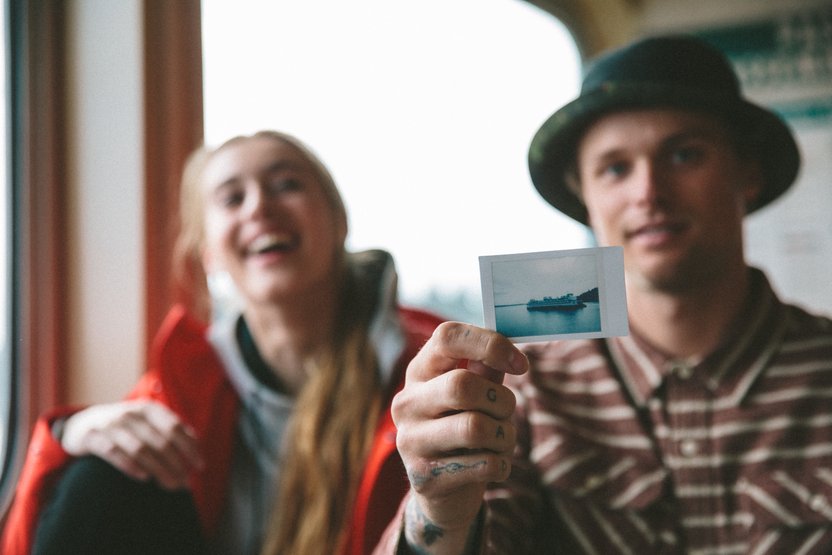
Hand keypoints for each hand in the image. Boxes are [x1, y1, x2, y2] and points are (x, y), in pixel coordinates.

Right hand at [60, 399, 203, 489]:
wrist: (82, 424)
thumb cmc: (125, 426)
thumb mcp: (147, 420)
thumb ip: (169, 428)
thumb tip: (196, 443)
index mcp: (149, 408)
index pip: (175, 428)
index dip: (190, 447)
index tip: (200, 466)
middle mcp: (131, 413)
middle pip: (160, 442)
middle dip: (176, 464)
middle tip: (185, 483)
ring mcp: (111, 425)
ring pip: (140, 449)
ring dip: (158, 469)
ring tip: (171, 485)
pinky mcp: (93, 437)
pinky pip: (115, 453)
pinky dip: (132, 466)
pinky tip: (145, 478)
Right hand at [392, 322, 527, 552]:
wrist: (442, 489)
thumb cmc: (462, 426)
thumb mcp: (473, 393)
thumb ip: (486, 367)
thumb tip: (510, 344)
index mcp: (419, 371)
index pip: (447, 336)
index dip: (489, 344)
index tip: (521, 364)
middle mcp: (407, 402)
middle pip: (462, 385)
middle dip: (501, 400)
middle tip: (506, 411)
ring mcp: (410, 440)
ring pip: (475, 427)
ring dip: (504, 434)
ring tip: (501, 439)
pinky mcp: (425, 476)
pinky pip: (483, 464)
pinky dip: (501, 464)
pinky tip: (493, 465)